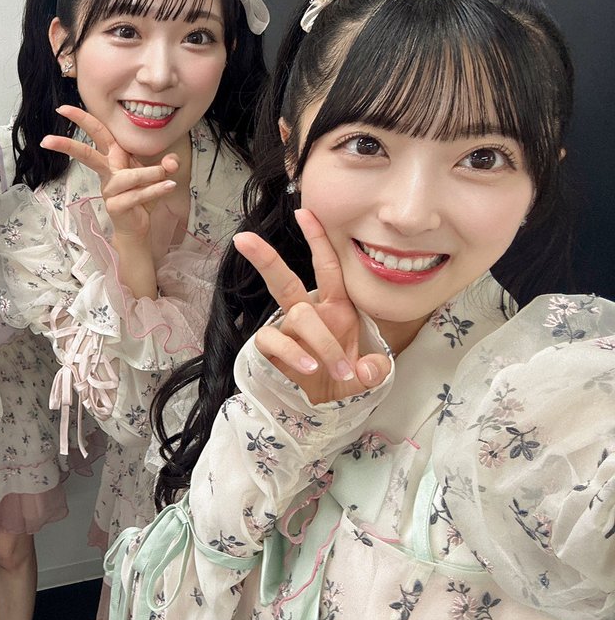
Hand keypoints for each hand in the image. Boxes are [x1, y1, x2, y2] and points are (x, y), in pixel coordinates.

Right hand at [42, 105, 178, 240]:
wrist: (137, 226)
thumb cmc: (140, 195)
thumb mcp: (155, 175)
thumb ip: (164, 164)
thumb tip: (171, 162)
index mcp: (113, 157)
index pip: (97, 133)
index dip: (81, 119)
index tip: (62, 109)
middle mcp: (108, 172)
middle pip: (86, 154)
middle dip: (68, 145)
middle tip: (47, 139)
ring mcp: (109, 190)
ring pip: (128, 176)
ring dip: (149, 173)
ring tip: (167, 174)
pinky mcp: (116, 206)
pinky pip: (138, 195)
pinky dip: (155, 190)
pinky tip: (169, 185)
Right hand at [233, 208, 390, 404]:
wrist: (323, 408)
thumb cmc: (344, 378)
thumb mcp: (370, 374)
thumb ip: (376, 369)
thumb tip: (367, 369)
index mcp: (335, 307)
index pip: (327, 266)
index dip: (317, 239)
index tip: (304, 212)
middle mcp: (309, 313)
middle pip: (285, 281)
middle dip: (266, 258)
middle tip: (243, 239)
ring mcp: (288, 331)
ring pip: (297, 317)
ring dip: (321, 341)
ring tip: (336, 368)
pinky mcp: (272, 350)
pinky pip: (276, 343)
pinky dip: (295, 354)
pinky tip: (309, 367)